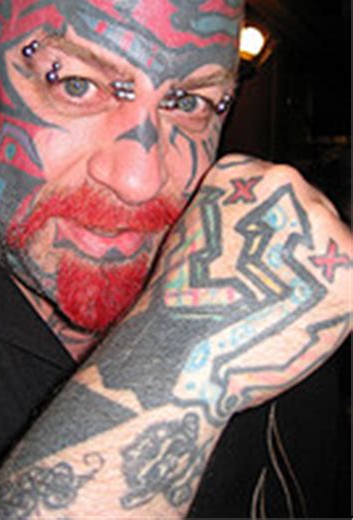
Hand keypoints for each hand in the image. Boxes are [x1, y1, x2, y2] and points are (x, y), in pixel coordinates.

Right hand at [149, 153, 351, 422]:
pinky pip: (352, 275)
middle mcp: (282, 182)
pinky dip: (338, 297)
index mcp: (240, 172)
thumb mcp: (197, 234)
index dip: (274, 226)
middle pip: (310, 209)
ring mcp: (317, 218)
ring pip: (334, 240)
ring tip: (283, 302)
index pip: (277, 188)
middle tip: (275, 283)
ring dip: (319, 270)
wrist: (184, 349)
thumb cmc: (185, 302)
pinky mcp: (348, 261)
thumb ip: (238, 216)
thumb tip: (267, 225)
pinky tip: (304, 311)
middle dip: (301, 246)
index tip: (261, 251)